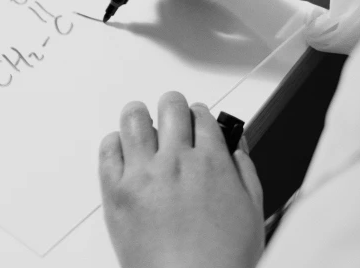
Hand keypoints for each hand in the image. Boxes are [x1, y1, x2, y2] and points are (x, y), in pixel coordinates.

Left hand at [99, 92, 263, 267]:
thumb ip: (244, 171)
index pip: (202, 115)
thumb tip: (235, 146)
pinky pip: (107, 149)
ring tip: (141, 123)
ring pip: (133, 118)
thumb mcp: (252, 211)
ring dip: (139, 116)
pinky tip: (123, 149)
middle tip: (171, 116)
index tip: (196, 120)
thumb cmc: (220, 259)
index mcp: (211, 162)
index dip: (199, 114)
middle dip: (173, 107)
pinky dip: (115, 143)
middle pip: (170, 106)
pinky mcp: (115, 191)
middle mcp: (175, 161)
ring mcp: (142, 174)